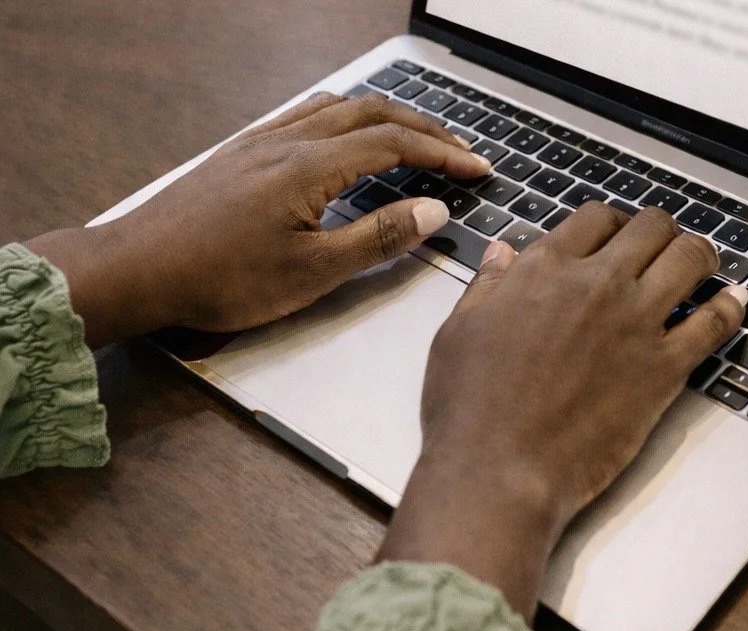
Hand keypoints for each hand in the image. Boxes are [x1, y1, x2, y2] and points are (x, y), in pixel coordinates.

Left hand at [25, 93, 490, 347]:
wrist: (141, 268)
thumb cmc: (222, 279)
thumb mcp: (312, 272)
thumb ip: (376, 239)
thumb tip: (430, 211)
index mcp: (311, 167)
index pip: (394, 144)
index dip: (443, 153)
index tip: (478, 169)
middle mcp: (288, 139)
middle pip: (372, 113)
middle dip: (424, 128)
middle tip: (460, 151)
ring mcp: (262, 140)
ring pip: (338, 107)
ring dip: (387, 117)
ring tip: (417, 139)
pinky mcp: (244, 151)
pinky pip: (307, 114)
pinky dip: (347, 119)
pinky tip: (348, 140)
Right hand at [378, 202, 747, 616]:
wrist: (500, 470)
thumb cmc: (469, 411)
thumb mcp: (458, 334)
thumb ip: (487, 287)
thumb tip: (503, 253)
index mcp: (544, 271)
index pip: (593, 218)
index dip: (609, 223)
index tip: (614, 237)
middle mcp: (596, 284)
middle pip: (650, 227)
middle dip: (659, 231)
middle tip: (662, 246)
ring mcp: (635, 323)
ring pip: (689, 259)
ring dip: (700, 254)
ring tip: (704, 263)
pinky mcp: (663, 368)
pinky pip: (714, 323)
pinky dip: (731, 307)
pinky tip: (735, 301)